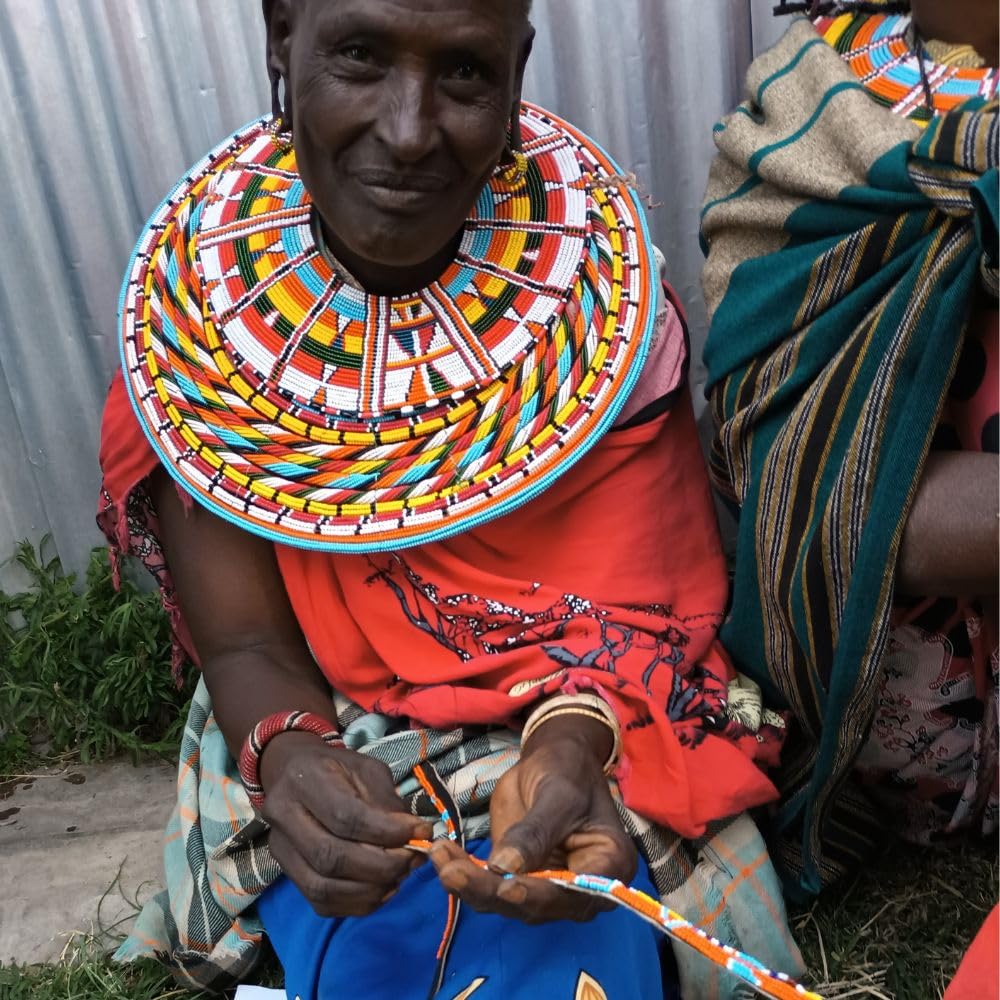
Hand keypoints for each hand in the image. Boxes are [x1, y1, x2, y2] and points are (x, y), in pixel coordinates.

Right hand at [260, 732, 432, 916]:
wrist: (294, 773)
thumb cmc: (337, 769)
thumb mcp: (367, 770)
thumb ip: (387, 802)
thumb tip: (413, 836)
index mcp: (305, 779)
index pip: (347, 817)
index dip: (388, 832)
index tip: (421, 833)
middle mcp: (283, 815)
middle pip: (332, 857)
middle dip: (382, 866)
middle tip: (413, 859)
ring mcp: (280, 849)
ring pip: (324, 887)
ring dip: (371, 890)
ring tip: (400, 876)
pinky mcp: (287, 873)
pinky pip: (321, 902)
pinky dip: (357, 904)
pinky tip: (381, 889)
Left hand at [431, 714, 635, 923]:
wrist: (553, 759)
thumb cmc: (568, 770)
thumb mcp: (558, 794)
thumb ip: (535, 832)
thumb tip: (505, 868)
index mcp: (608, 866)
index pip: (574, 892)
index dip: (539, 894)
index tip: (506, 888)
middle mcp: (579, 889)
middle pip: (534, 903)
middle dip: (490, 890)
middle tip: (454, 873)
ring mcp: (545, 887)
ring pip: (505, 900)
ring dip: (469, 883)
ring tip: (439, 857)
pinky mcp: (516, 878)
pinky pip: (488, 885)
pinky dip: (463, 872)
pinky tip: (442, 854)